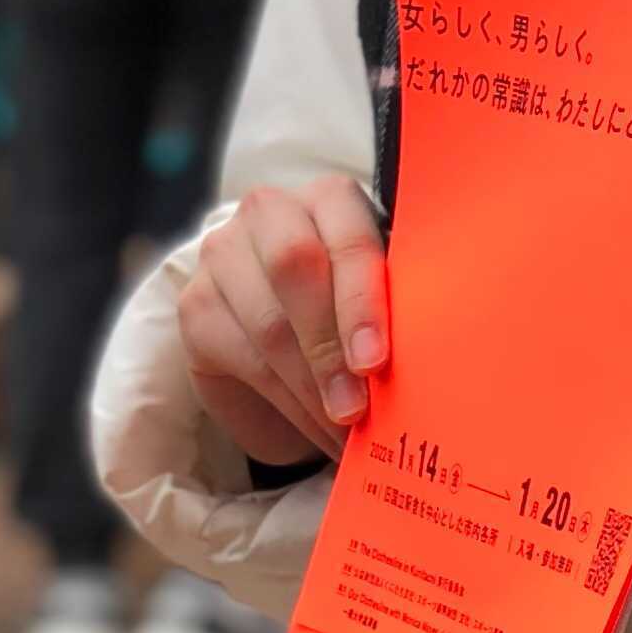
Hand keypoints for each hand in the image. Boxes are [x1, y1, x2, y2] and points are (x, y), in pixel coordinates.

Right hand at [180, 176, 387, 467]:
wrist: (284, 342)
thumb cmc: (349, 315)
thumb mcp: (379, 301)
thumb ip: (397, 310)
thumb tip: (435, 365)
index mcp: (330, 199)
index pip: (347, 237)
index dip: (361, 302)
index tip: (375, 363)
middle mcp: (270, 213)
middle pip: (295, 267)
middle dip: (330, 346)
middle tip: (356, 408)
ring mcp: (224, 253)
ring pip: (268, 322)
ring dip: (311, 388)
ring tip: (343, 433)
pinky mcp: (196, 303)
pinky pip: (241, 356)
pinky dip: (286, 402)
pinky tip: (314, 428)